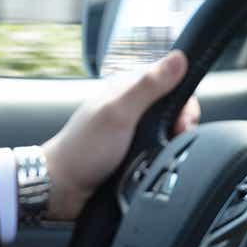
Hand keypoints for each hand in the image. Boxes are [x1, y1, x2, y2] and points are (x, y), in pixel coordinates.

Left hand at [43, 50, 199, 221]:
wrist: (61, 188)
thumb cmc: (83, 150)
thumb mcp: (118, 114)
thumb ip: (149, 86)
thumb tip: (179, 58)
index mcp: (128, 89)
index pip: (173, 82)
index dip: (184, 102)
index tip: (181, 122)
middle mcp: (131, 107)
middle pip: (173, 110)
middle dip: (179, 127)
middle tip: (171, 141)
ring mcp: (131, 131)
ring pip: (168, 133)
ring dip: (168, 146)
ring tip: (157, 157)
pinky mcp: (131, 154)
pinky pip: (157, 153)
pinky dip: (158, 160)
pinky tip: (151, 167)